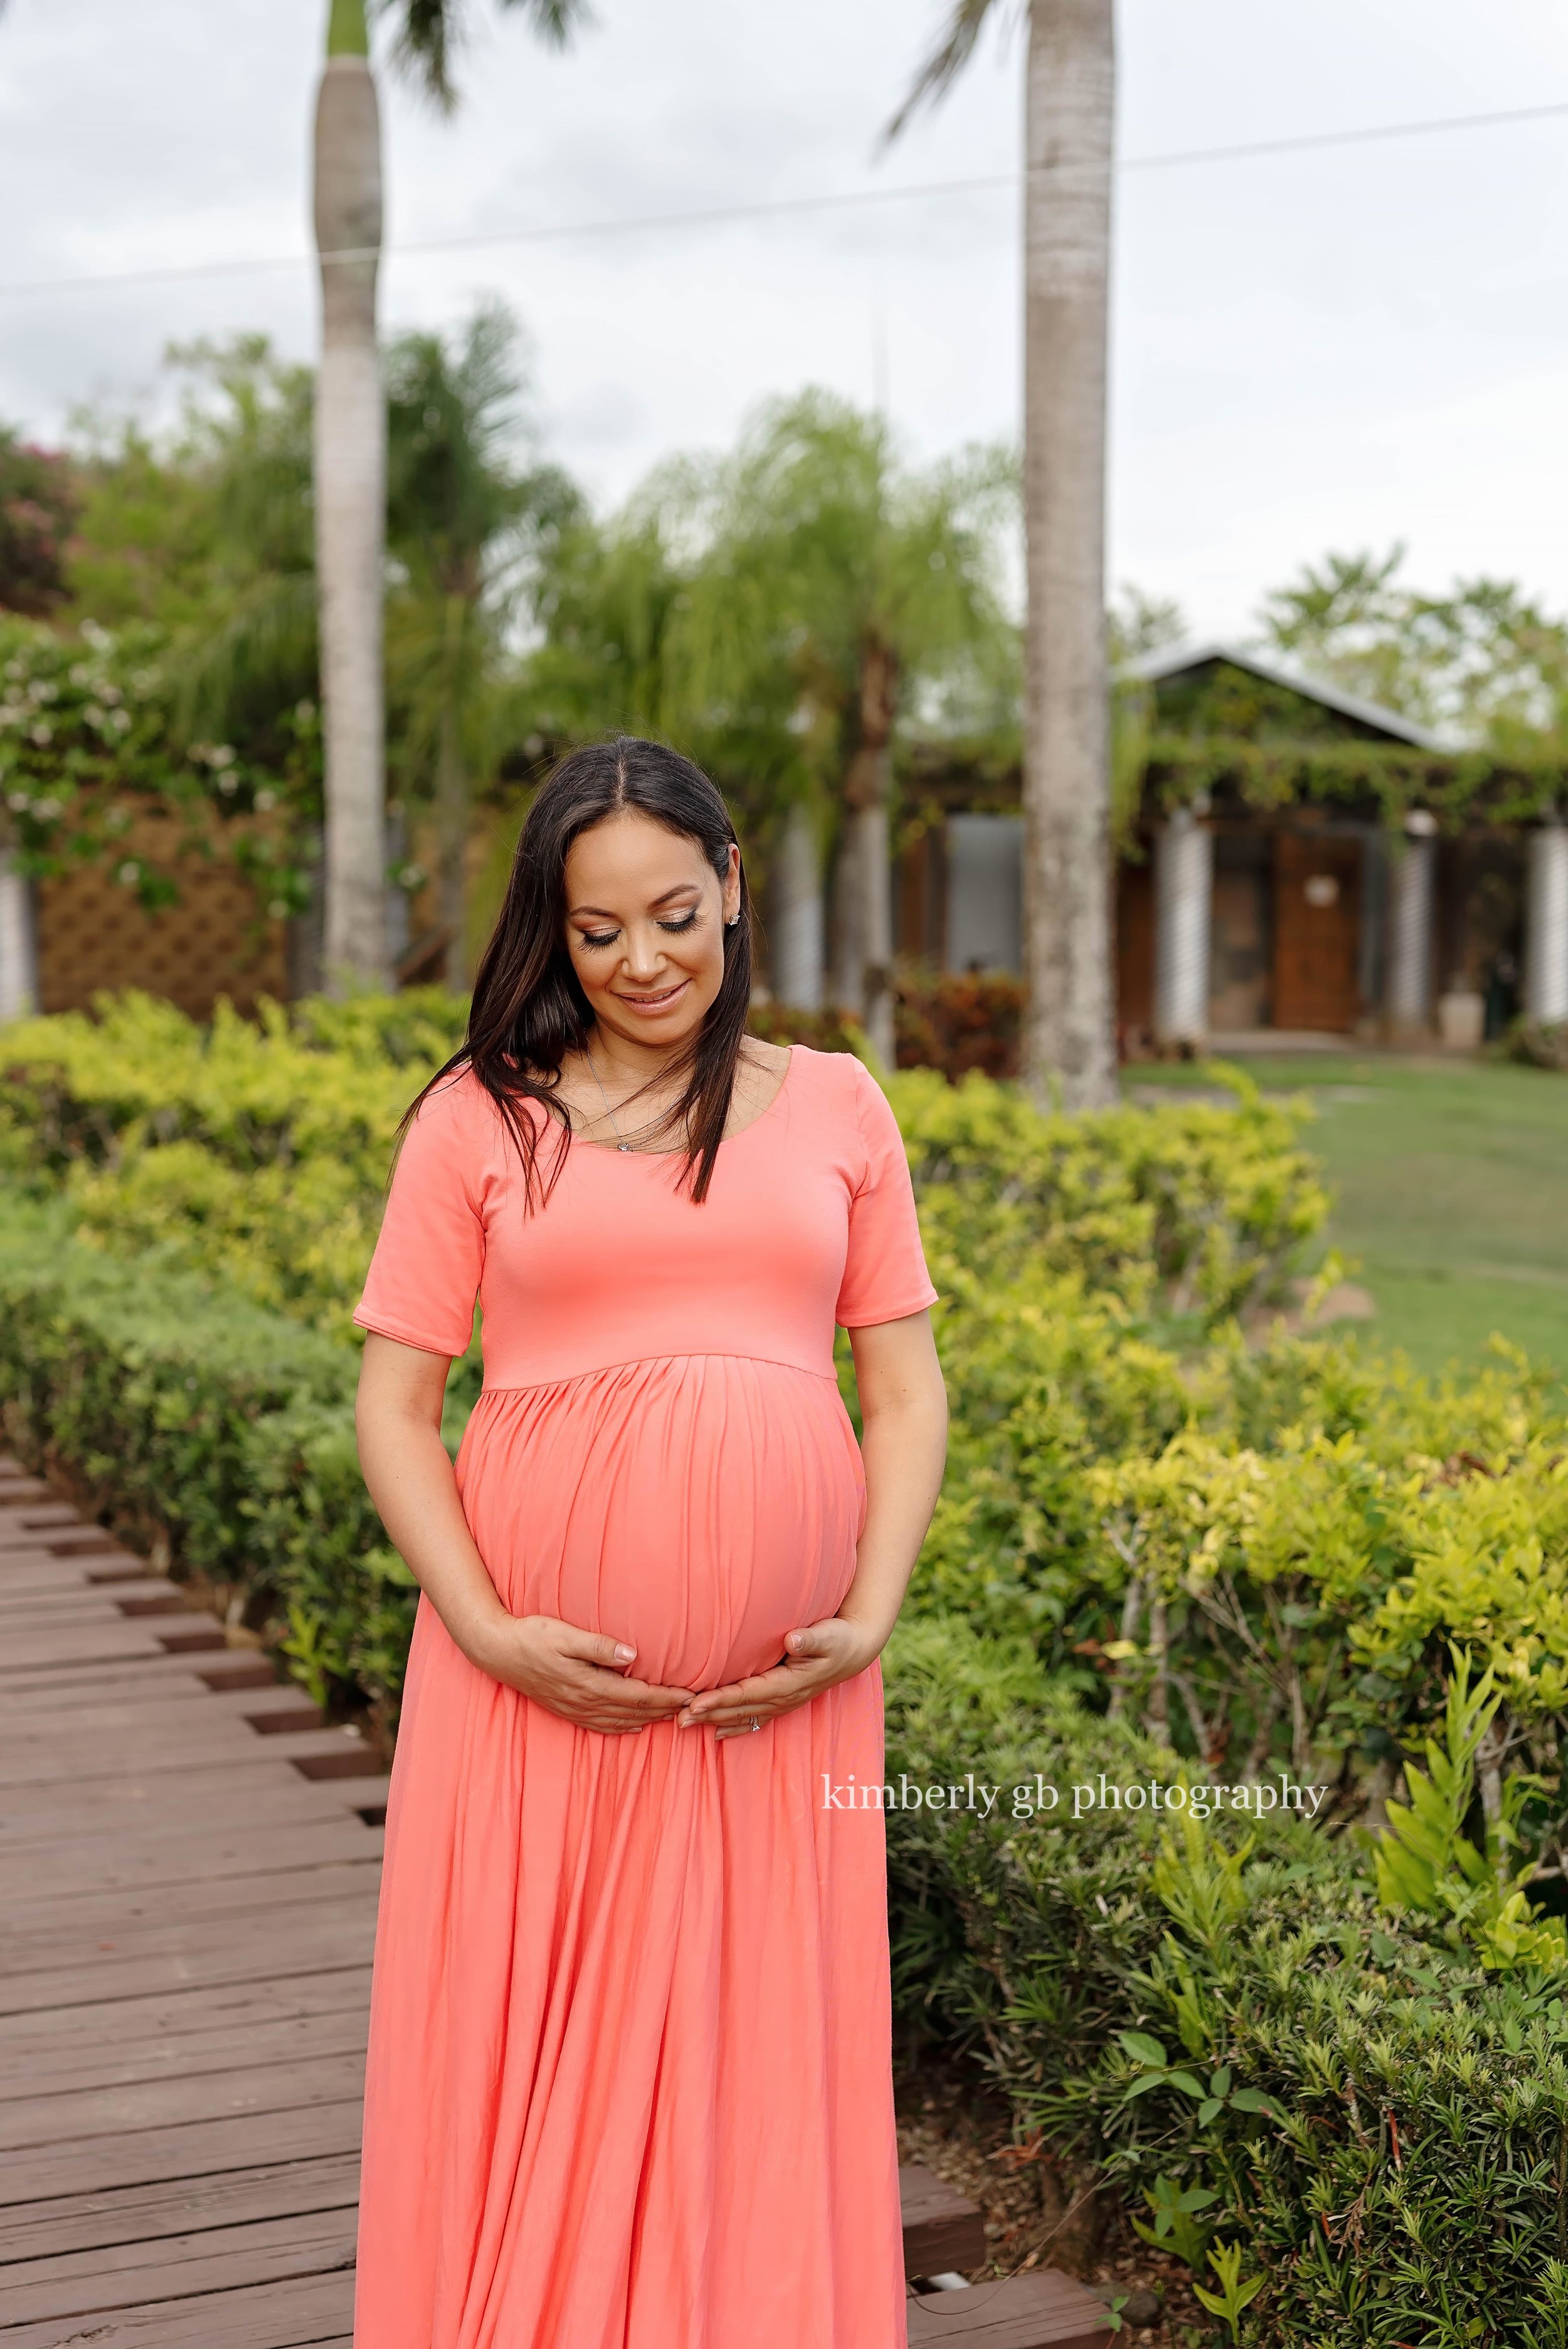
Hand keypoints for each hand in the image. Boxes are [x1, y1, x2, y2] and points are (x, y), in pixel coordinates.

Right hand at [468, 1612, 693, 1734]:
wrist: (497, 1651)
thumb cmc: (533, 1635)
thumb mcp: (566, 1634)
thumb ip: (600, 1647)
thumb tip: (633, 1655)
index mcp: (589, 1683)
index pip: (637, 1695)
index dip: (666, 1696)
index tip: (690, 1695)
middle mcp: (584, 1701)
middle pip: (633, 1711)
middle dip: (664, 1710)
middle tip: (693, 1708)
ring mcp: (573, 1708)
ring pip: (619, 1721)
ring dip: (648, 1719)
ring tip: (672, 1717)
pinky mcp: (565, 1709)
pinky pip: (600, 1726)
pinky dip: (621, 1728)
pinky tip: (634, 1726)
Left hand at [677, 1615, 884, 1740]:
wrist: (855, 1651)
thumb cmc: (839, 1639)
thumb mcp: (829, 1636)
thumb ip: (811, 1639)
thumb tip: (794, 1639)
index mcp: (788, 1684)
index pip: (746, 1694)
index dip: (719, 1699)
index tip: (694, 1703)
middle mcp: (783, 1699)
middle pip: (739, 1710)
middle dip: (708, 1715)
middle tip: (677, 1719)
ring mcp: (783, 1703)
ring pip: (743, 1716)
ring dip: (715, 1721)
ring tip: (685, 1726)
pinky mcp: (783, 1701)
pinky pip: (754, 1719)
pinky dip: (734, 1726)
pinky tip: (717, 1733)